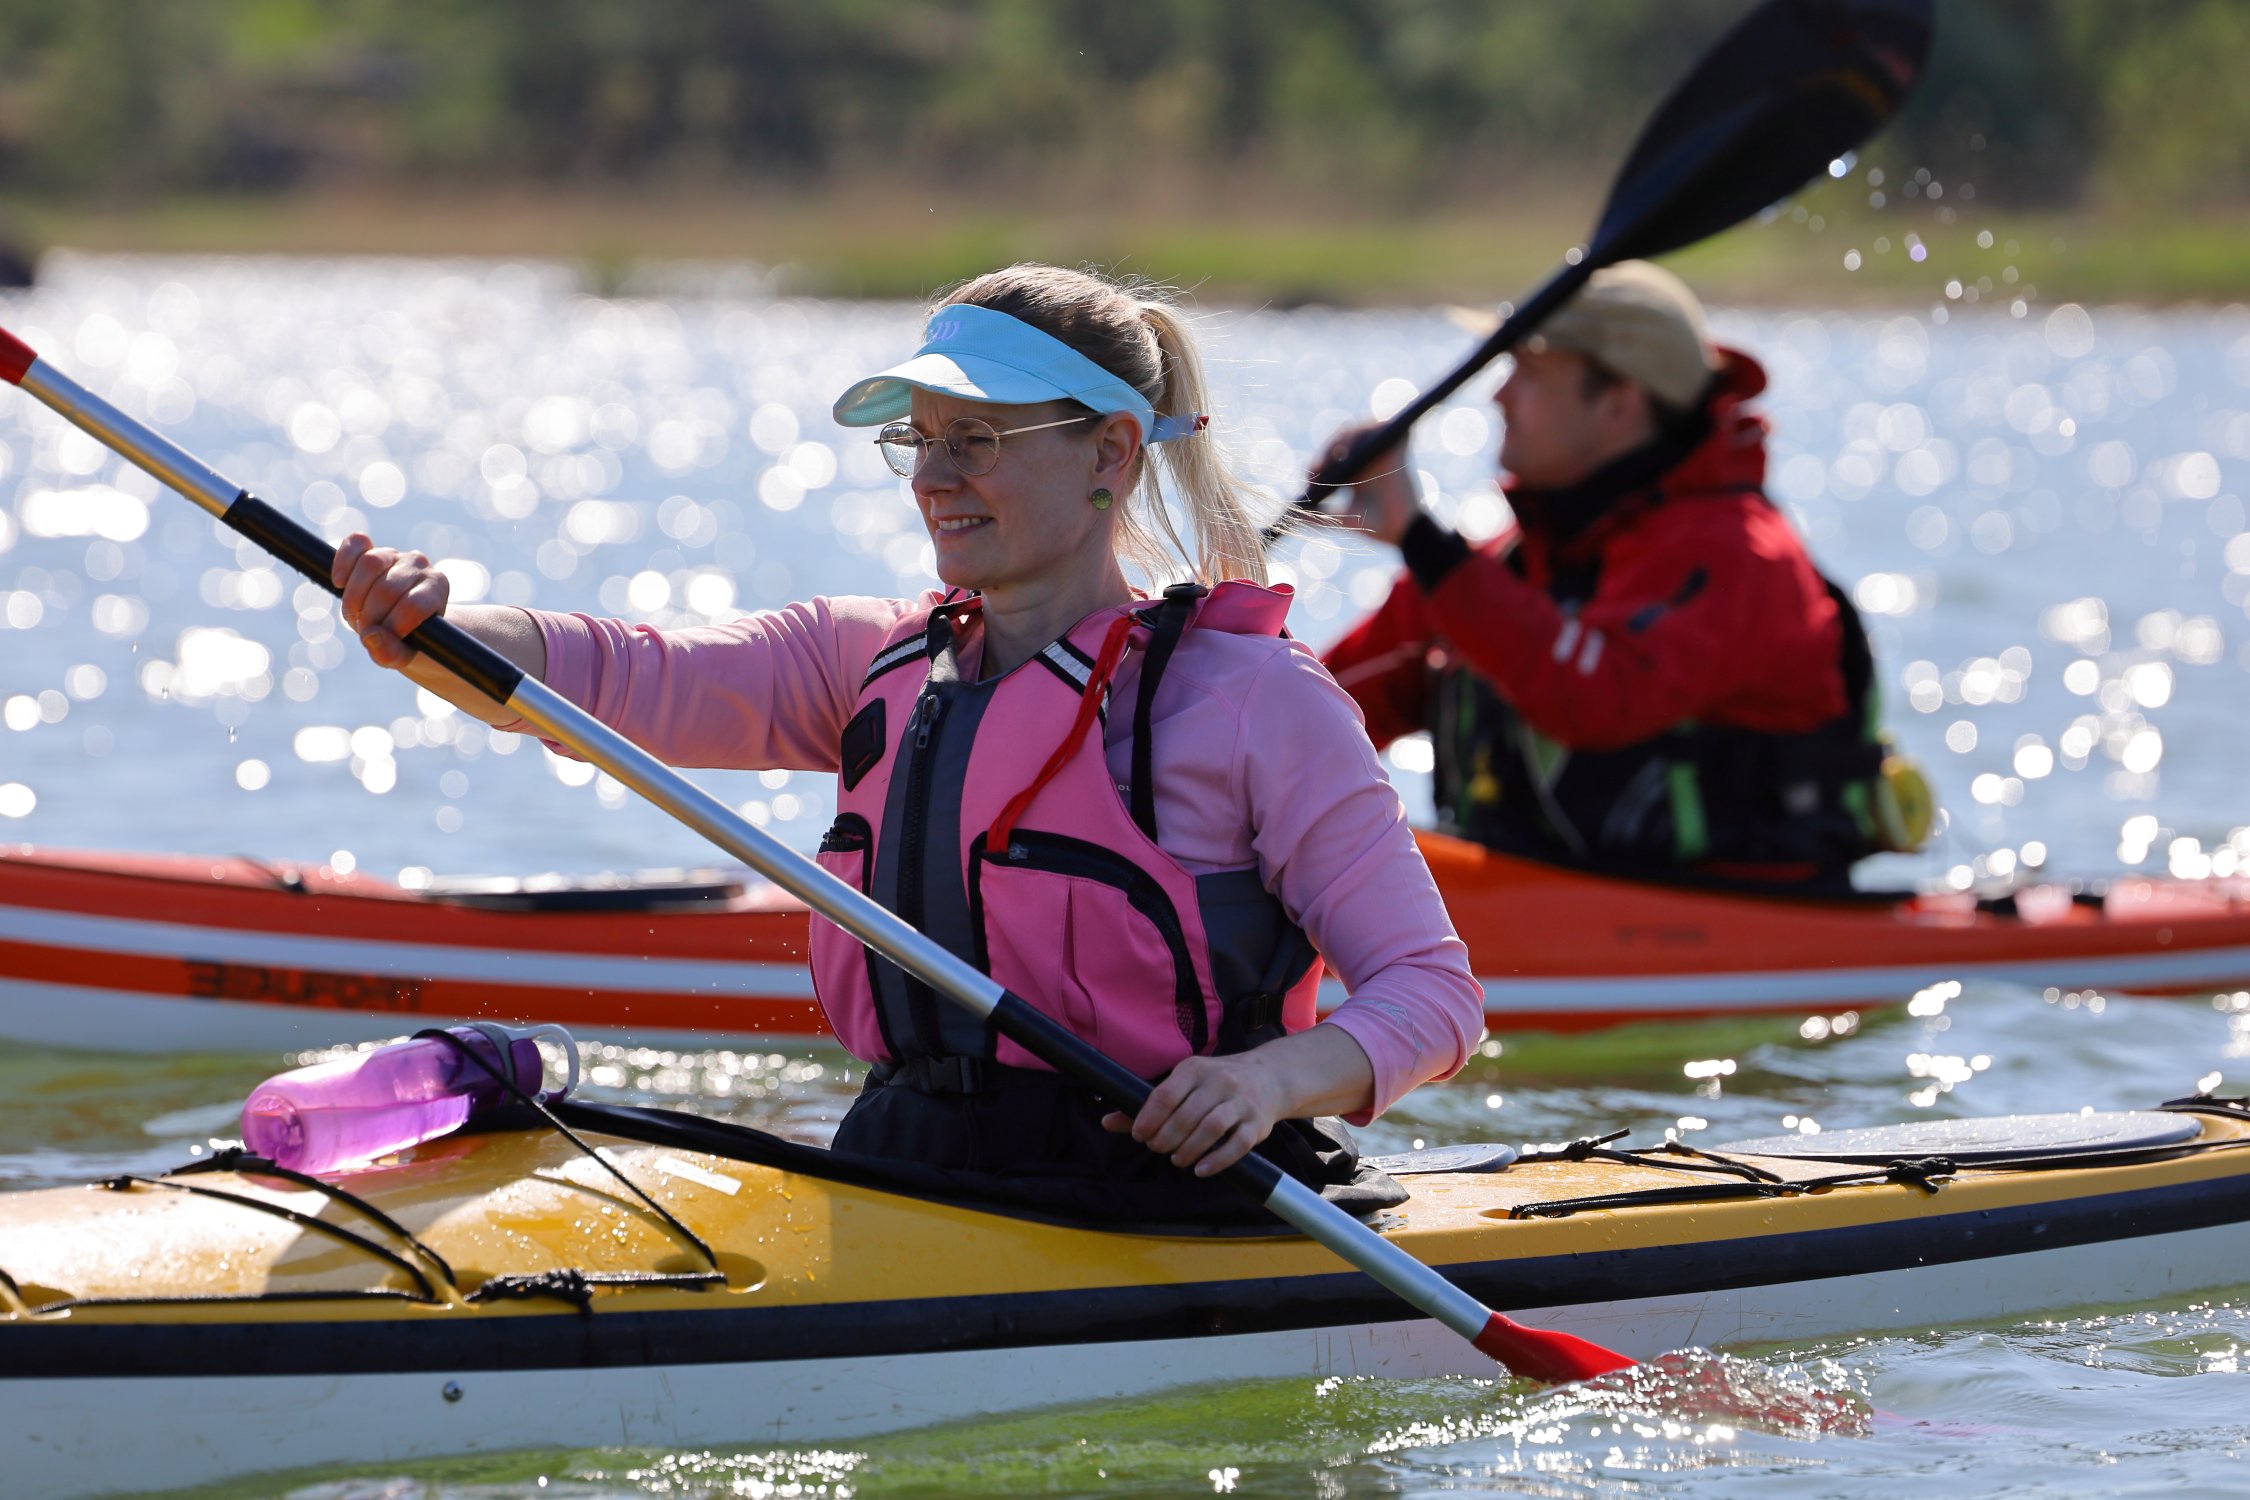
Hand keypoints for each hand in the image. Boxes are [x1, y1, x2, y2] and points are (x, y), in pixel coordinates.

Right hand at [332, 532, 448, 669]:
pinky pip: (356, 543)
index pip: (413, 605)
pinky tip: (339, 583)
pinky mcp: (372, 548)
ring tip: (354, 615)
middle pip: (387, 588)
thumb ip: (391, 653)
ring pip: (371, 564)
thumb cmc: (406, 640)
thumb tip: (371, 636)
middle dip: (370, 616)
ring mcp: (396, 554)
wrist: (401, 623)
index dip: (393, 625)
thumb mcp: (403, 654)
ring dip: (354, 596)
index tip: (385, 640)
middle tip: (366, 630)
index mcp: (437, 588)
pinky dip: (343, 562)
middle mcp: (420, 566)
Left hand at [1102, 1052, 1287, 1175]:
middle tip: (1158, 1149)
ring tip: (1177, 1159)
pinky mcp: (1257, 1124)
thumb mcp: (1183, 1084)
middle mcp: (1220, 1081)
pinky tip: (1201, 1169)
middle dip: (1166, 1138)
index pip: (1165, 1095)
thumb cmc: (1216, 1084)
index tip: (1140, 1135)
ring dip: (1189, 1150)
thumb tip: (1107, 1122)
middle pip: (1186, 1116)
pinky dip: (1217, 1161)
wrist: (1269, 1078)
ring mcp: (1241, 1102)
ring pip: (1211, 1129)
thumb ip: (1148, 1105)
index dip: (1148, 1119)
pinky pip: (1237, 1144)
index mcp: (1195, 1068)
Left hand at [1312, 422, 1420, 546]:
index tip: (1311, 474)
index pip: (1330, 452)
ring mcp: (1381, 448)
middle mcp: (1366, 454)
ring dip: (1344, 439)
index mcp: (1351, 467)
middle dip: (1328, 449)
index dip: (1319, 459)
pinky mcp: (1397, 445)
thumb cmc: (1371, 525)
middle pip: (1343, 438)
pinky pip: (1383, 426)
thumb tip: (1289, 515)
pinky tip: (1358, 447)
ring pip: (1359, 430)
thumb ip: (1316, 515)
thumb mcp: (1337, 518)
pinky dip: (1370, 429)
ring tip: (1335, 458)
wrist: (1399, 532)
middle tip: (1318, 468)